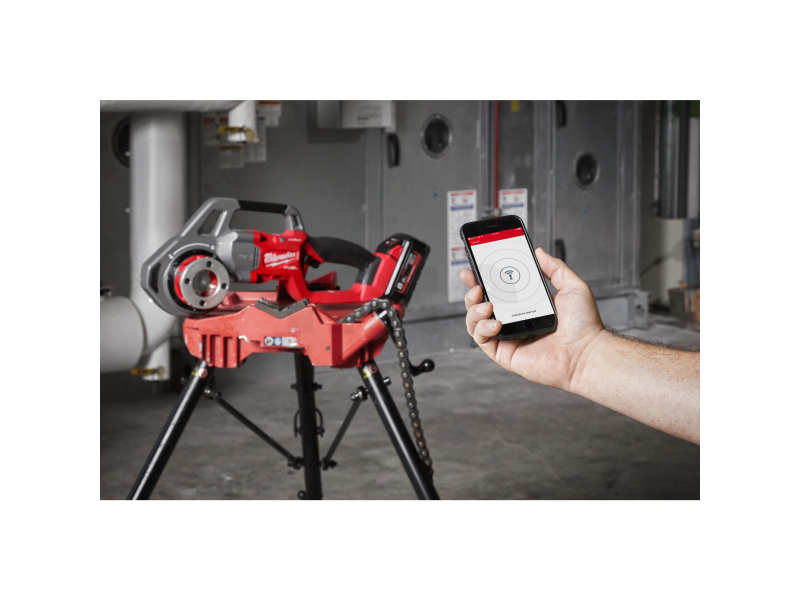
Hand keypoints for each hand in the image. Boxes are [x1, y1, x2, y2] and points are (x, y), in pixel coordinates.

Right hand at [460, 248, 606, 391]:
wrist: (587, 352)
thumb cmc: (584, 325)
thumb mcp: (572, 287)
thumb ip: (555, 268)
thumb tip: (538, 252)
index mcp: (526, 306)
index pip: (498, 290)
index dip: (483, 279)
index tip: (475, 268)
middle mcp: (514, 321)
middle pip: (481, 305)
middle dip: (471, 292)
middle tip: (474, 283)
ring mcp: (508, 337)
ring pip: (476, 322)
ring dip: (474, 310)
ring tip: (486, 304)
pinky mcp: (505, 354)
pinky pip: (482, 340)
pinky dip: (482, 329)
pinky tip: (496, 322)